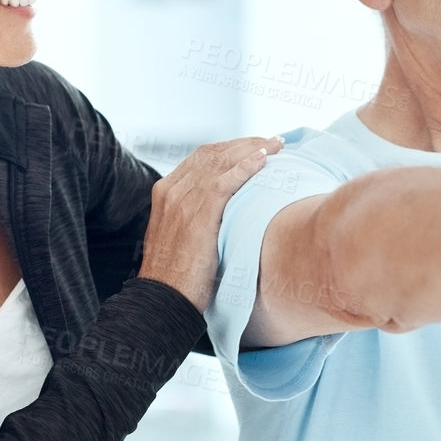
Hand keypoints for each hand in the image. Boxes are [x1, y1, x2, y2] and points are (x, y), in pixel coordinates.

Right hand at [138, 135, 285, 310]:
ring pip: (221, 161)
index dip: (232, 147)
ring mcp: (183, 200)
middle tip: (273, 141)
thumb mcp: (182, 235)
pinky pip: (225, 181)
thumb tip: (227, 209)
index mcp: (166, 191)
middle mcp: (172, 190)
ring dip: (252, 149)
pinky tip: (264, 160)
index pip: (202, 156)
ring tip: (277, 145)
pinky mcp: (197, 215)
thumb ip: (196, 215)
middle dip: (246, 143)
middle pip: (213, 152)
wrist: (163, 299)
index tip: (256, 147)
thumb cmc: (177, 274)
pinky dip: (246, 166)